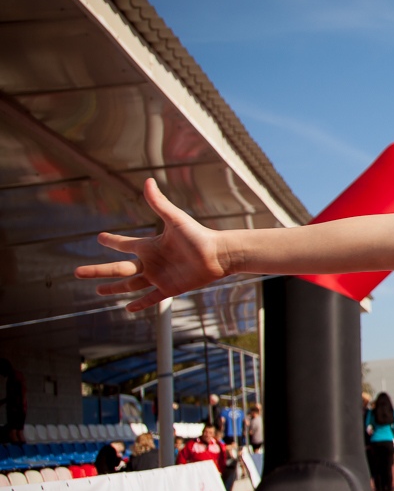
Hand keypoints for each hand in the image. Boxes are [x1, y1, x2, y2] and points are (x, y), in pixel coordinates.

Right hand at [74, 178, 227, 312]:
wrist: (219, 255)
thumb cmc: (199, 236)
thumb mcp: (175, 219)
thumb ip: (159, 203)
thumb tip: (147, 181)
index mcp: (150, 246)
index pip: (124, 245)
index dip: (112, 241)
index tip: (99, 237)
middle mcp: (151, 262)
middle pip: (118, 269)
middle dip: (97, 271)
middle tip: (77, 272)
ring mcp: (159, 277)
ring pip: (130, 285)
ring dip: (113, 289)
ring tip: (97, 291)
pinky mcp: (170, 289)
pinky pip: (151, 298)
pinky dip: (140, 304)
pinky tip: (128, 309)